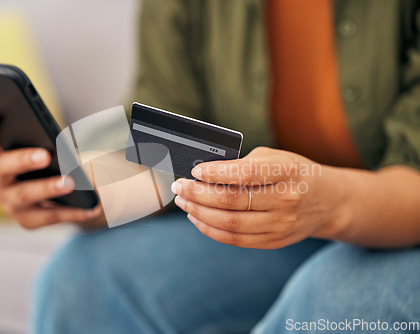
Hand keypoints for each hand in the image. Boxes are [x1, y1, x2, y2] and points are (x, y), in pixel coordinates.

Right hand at [0, 116, 104, 228]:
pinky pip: (51, 216)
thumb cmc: (40, 166)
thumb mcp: (38, 151)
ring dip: (49, 188)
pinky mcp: (27, 221)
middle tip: (44, 155)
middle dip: (23, 160)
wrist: (44, 200)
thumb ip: (42, 144)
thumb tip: (65, 148)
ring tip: (71, 182)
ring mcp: (10, 203)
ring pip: (27, 195)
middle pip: (3, 168)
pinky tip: (94, 207)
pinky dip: (75, 212)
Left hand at [171, 147, 343, 248]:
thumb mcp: (276, 158)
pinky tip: (197, 217)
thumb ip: (244, 163)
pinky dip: (210, 229)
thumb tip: (203, 174)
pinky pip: (234, 239)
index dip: (215, 173)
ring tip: (183, 201)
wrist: (327, 202)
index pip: (245, 174)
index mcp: (288, 172)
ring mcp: (280, 225)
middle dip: (197, 193)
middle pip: (231, 201)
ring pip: (229, 224)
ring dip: (199, 212)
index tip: (195, 171)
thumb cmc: (295, 173)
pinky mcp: (273, 241)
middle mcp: (286, 201)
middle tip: (179, 186)